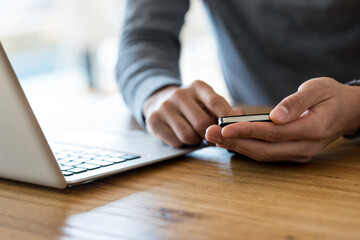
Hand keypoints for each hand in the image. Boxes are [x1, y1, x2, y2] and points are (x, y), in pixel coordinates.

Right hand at [143, 80, 243, 146]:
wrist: (159, 100)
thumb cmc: (191, 105)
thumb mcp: (207, 101)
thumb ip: (225, 110)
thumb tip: (242, 120)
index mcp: (197, 86)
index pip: (215, 102)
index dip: (227, 118)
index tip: (235, 130)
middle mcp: (179, 93)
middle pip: (202, 123)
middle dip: (209, 135)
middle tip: (211, 136)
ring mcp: (164, 107)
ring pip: (188, 135)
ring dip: (195, 140)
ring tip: (194, 134)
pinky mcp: (154, 120)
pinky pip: (176, 142)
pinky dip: (182, 144)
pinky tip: (180, 135)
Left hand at [205, 77, 359, 161]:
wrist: (347, 111)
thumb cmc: (332, 96)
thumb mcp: (318, 89)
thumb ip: (297, 102)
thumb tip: (275, 116)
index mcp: (313, 129)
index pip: (273, 133)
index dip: (246, 131)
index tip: (224, 127)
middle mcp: (305, 147)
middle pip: (263, 149)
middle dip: (234, 142)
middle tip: (209, 132)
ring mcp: (299, 153)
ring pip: (263, 154)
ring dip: (236, 146)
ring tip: (213, 137)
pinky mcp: (293, 153)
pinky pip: (266, 153)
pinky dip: (246, 147)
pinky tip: (230, 140)